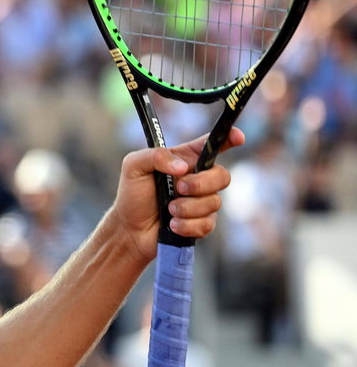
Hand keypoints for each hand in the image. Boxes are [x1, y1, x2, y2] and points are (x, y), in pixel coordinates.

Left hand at [110, 128, 244, 263]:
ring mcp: (202, 202)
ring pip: (214, 202)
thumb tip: (183, 166)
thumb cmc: (132, 195)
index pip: (211, 145)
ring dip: (188, 207)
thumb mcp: (133, 167)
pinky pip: (208, 223)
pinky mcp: (201, 223)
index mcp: (184, 160)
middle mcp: (198, 179)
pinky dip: (188, 225)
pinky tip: (173, 225)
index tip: (238, 137)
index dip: (229, 138)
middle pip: (222, 176)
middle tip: (179, 188)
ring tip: (168, 210)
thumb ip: (155, 156)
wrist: (129, 229)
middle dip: (201, 184)